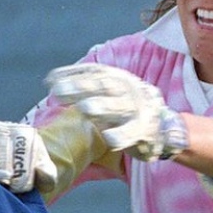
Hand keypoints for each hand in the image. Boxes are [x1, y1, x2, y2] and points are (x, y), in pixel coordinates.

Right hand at [0, 121, 56, 192]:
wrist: (12, 167)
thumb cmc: (29, 172)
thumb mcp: (44, 175)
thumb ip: (47, 175)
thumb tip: (40, 171)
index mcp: (24, 133)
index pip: (21, 152)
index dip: (19, 173)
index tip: (17, 187)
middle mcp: (2, 129)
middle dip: (0, 171)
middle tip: (3, 182)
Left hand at [46, 63, 187, 160]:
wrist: (163, 127)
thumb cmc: (125, 107)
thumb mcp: (108, 91)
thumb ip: (84, 85)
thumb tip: (50, 82)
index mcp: (117, 78)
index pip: (94, 72)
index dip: (72, 74)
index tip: (49, 80)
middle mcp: (127, 90)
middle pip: (103, 87)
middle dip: (81, 88)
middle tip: (58, 92)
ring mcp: (136, 110)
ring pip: (118, 107)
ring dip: (102, 107)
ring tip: (85, 108)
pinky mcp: (144, 131)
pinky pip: (132, 133)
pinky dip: (121, 136)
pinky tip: (109, 140)